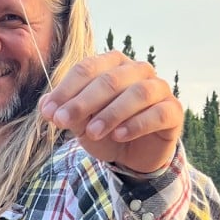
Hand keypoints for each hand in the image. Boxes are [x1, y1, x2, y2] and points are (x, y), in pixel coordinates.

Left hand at [39, 51, 181, 172]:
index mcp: (112, 65)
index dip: (66, 90)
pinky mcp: (173, 111)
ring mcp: (158, 89)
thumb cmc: (105, 130)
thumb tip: (46, 106)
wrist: (132, 154)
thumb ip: (65, 112)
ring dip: (111, 113)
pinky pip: (158, 113)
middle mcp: (138, 71)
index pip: (87, 69)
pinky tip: (119, 135)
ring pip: (137, 93)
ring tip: (92, 133)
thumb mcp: (81, 123)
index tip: (49, 113)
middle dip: (83, 102)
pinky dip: (137, 124)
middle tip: (63, 121)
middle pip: (110, 79)